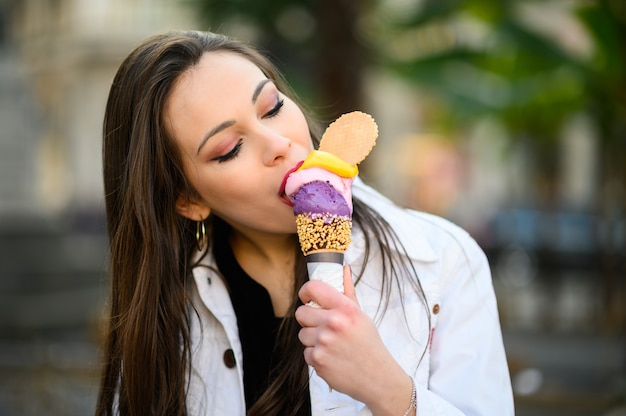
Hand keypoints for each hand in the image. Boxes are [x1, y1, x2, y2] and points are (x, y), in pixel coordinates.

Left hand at [295, 266, 413, 414]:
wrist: (377, 377)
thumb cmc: (369, 344)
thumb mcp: (361, 316)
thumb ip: (348, 292)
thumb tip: (344, 269)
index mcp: (345, 308)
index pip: (313, 288)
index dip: (306, 292)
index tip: (307, 297)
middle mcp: (333, 323)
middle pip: (301, 313)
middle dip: (308, 319)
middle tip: (322, 325)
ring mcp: (324, 342)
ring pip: (302, 334)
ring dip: (312, 339)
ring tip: (330, 344)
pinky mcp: (317, 360)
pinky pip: (306, 353)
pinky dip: (316, 356)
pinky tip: (331, 358)